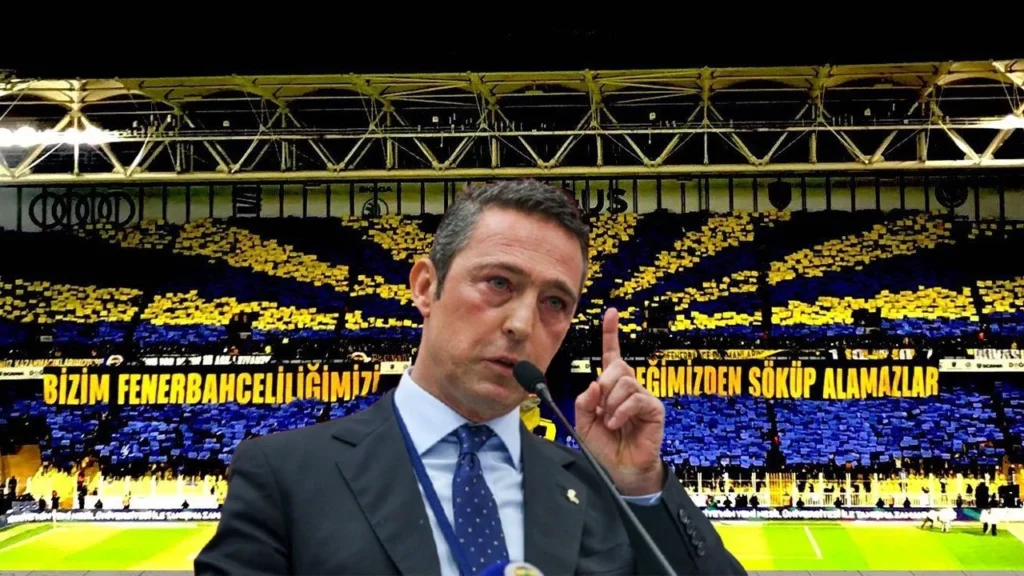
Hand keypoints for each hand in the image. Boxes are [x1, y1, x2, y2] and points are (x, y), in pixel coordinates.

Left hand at [575, 308, 664, 495]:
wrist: (620, 469)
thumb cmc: (604, 446)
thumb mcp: (583, 423)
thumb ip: (584, 402)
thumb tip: (594, 383)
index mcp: (611, 387)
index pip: (613, 354)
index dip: (611, 333)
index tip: (611, 313)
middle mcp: (629, 388)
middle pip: (617, 366)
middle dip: (604, 385)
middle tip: (601, 408)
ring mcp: (643, 397)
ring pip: (625, 382)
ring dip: (611, 403)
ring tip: (610, 421)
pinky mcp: (654, 409)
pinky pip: (636, 398)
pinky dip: (621, 411)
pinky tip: (616, 423)